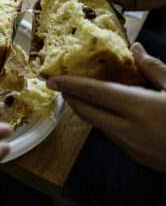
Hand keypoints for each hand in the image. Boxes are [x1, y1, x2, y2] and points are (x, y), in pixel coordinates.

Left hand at [46, 42, 165, 173]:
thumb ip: (154, 69)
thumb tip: (136, 49)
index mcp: (138, 107)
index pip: (93, 92)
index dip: (69, 84)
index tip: (50, 78)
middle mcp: (127, 129)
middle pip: (86, 111)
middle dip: (71, 97)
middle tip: (61, 84)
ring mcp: (130, 146)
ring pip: (97, 123)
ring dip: (86, 108)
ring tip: (82, 93)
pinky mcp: (135, 156)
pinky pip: (110, 133)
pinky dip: (102, 119)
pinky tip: (109, 110)